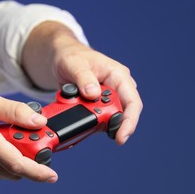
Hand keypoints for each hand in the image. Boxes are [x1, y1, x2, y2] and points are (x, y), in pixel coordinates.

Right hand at [0, 95, 57, 185]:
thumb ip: (15, 112)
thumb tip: (39, 122)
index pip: (18, 164)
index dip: (39, 172)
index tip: (52, 175)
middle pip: (15, 171)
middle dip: (26, 159)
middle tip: (22, 142)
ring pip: (5, 174)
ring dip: (11, 162)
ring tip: (0, 142)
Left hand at [23, 22, 142, 144]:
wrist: (61, 59)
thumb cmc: (72, 56)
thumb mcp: (74, 64)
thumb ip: (83, 78)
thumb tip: (93, 94)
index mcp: (119, 76)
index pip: (132, 102)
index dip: (130, 121)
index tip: (121, 137)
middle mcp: (118, 89)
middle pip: (122, 115)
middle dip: (108, 124)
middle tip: (90, 125)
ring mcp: (109, 98)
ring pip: (109, 119)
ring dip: (95, 122)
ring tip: (78, 112)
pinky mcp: (99, 106)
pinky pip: (98, 119)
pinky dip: (87, 120)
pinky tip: (77, 114)